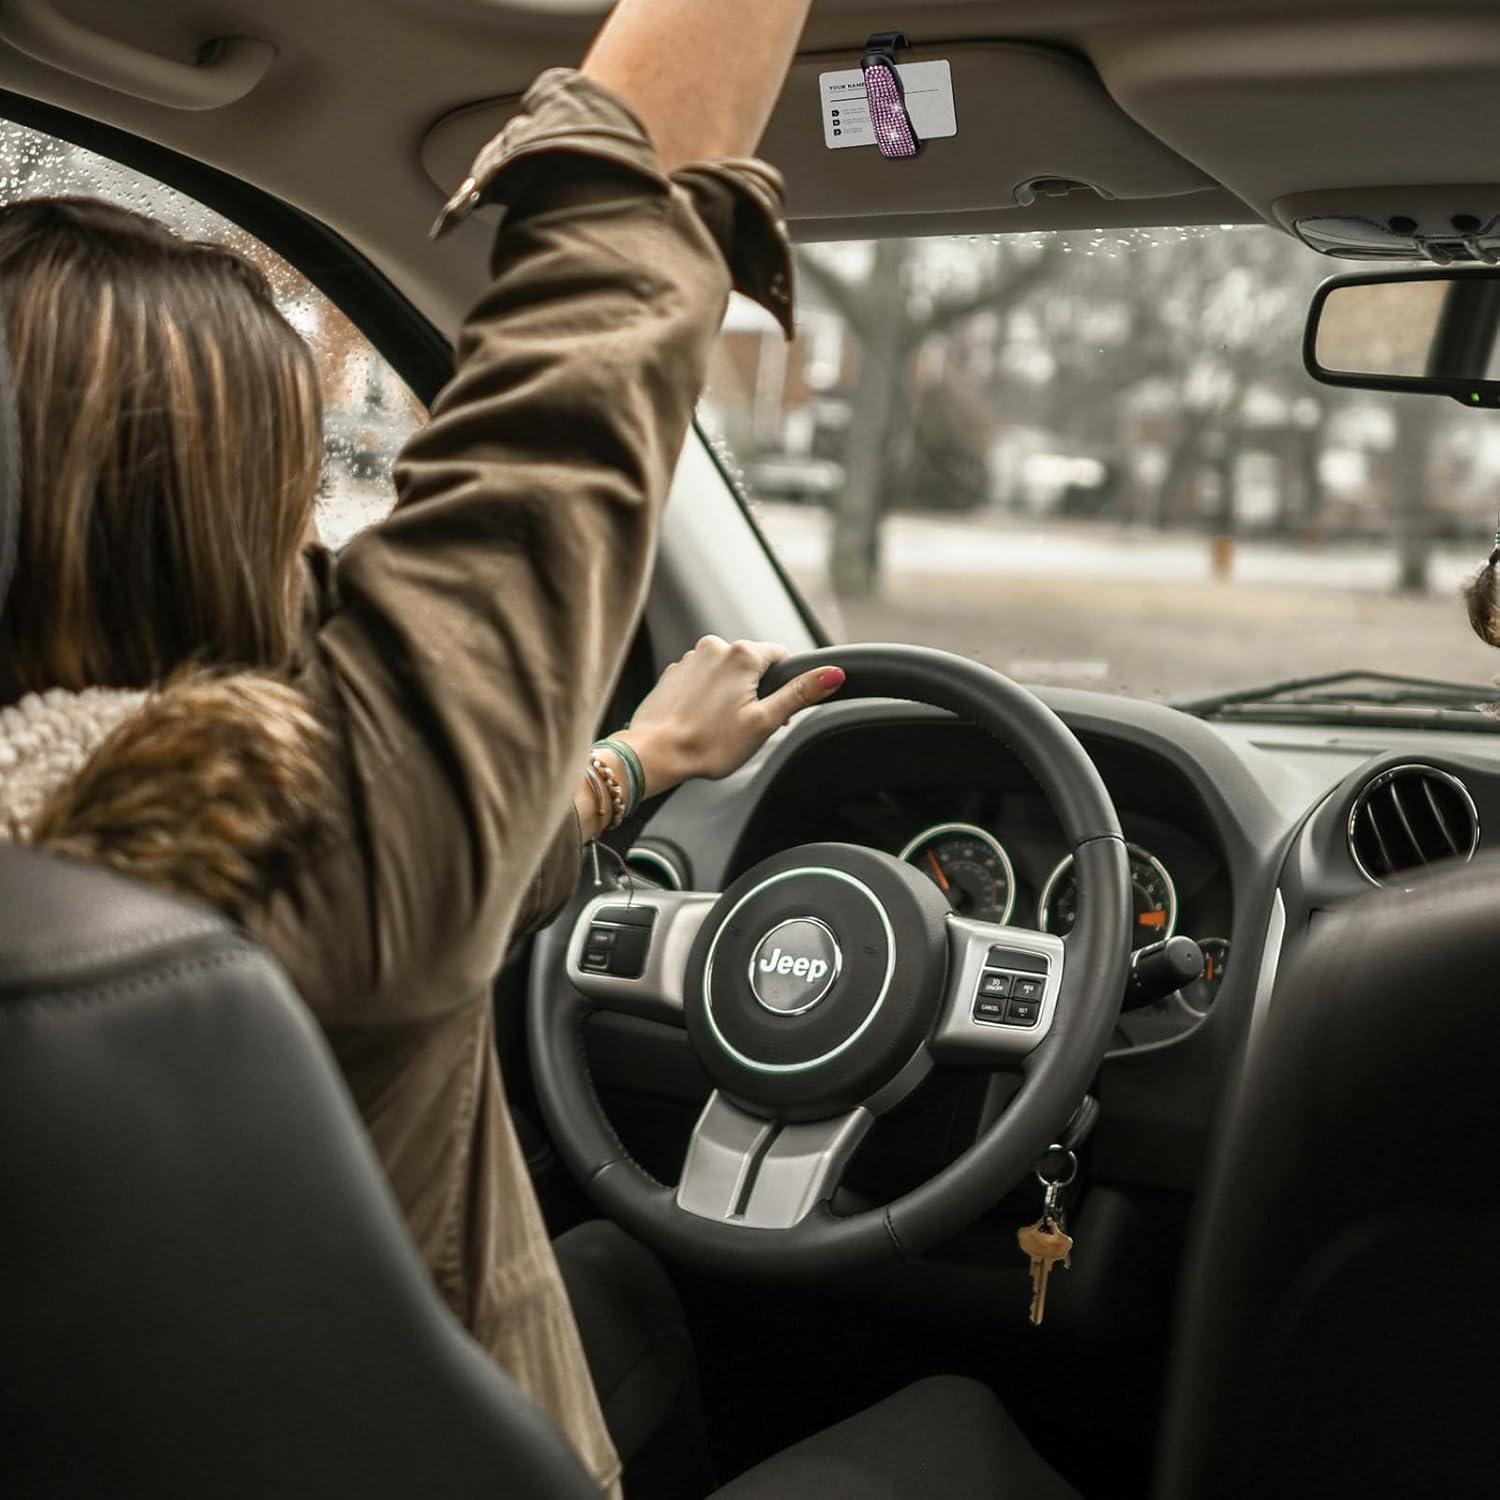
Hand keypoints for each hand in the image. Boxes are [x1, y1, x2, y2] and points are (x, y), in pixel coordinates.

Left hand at [615, 637, 843, 795]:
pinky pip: (701, 680)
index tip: (772, 713)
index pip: (781, 656)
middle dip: (755, 691)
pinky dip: (705, 697)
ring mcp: (690, 659)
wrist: (653, 753)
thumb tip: (834, 673)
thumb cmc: (708, 743)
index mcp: (742, 654)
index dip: (783, 687)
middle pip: (752, 665)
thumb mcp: (764, 721)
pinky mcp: (673, 673)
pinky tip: (700, 721)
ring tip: (718, 726)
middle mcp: (715, 647)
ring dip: (729, 694)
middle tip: (745, 726)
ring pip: (726, 673)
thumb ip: (800, 694)